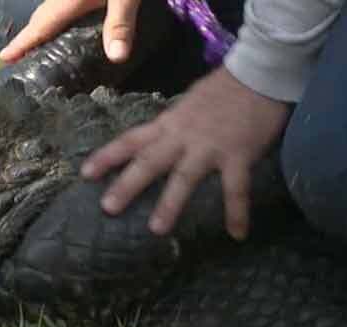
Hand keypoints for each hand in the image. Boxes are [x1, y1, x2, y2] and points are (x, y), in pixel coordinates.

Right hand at [0, 0, 141, 63]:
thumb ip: (121, 24)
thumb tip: (116, 58)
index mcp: (68, 0)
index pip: (40, 26)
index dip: (21, 43)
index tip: (3, 57)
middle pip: (40, 18)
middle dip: (28, 37)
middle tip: (16, 57)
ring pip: (49, 10)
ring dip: (41, 27)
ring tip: (37, 44)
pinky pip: (61, 4)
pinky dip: (55, 18)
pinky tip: (65, 23)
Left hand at [80, 67, 290, 239]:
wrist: (261, 72)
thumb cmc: (225, 89)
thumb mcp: (188, 104)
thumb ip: (172, 125)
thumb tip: (155, 141)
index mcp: (169, 123)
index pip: (131, 140)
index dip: (107, 157)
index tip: (85, 174)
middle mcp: (183, 136)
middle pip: (149, 161)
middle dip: (127, 185)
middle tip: (108, 208)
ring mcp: (210, 146)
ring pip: (184, 178)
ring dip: (170, 204)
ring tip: (157, 230)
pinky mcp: (238, 154)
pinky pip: (236, 187)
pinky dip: (237, 211)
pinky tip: (237, 234)